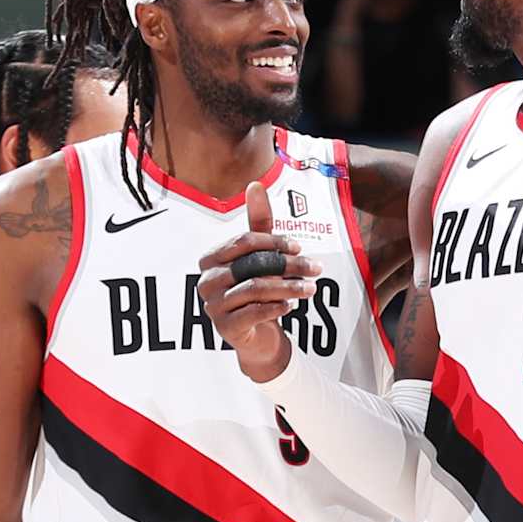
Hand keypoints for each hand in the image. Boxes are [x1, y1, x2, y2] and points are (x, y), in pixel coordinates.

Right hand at [197, 181, 318, 383]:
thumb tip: (254, 184)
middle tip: (316, 268)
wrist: (255, 336)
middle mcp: (206, 281)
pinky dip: (277, 307)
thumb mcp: (260, 255)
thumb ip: (258, 223)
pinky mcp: (224, 328)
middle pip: (253, 264)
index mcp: (210, 259)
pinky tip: (292, 306)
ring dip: (289, 288)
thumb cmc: (256, 290)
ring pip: (256, 288)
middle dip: (289, 266)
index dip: (275, 243)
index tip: (299, 248)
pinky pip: (255, 312)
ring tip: (311, 289)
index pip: (244, 242)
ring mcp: (213, 305)